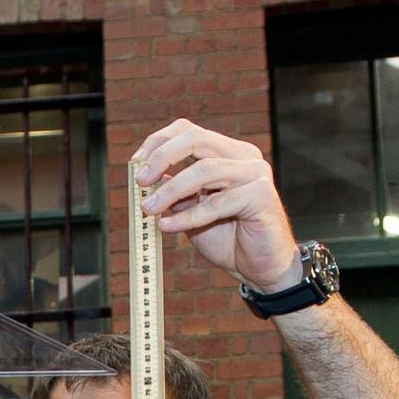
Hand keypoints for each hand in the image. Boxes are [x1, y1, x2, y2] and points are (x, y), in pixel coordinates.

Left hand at [131, 119, 301, 293]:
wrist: (257, 267)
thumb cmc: (226, 237)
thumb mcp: (190, 209)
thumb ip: (172, 191)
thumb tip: (143, 178)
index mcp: (226, 152)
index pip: (188, 131)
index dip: (158, 143)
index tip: (135, 165)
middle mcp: (243, 156)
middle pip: (196, 139)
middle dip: (162, 157)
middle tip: (140, 181)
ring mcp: (256, 173)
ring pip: (205, 170)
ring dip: (171, 190)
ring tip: (149, 209)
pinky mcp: (263, 196)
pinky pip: (218, 203)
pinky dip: (188, 215)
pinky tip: (168, 226)